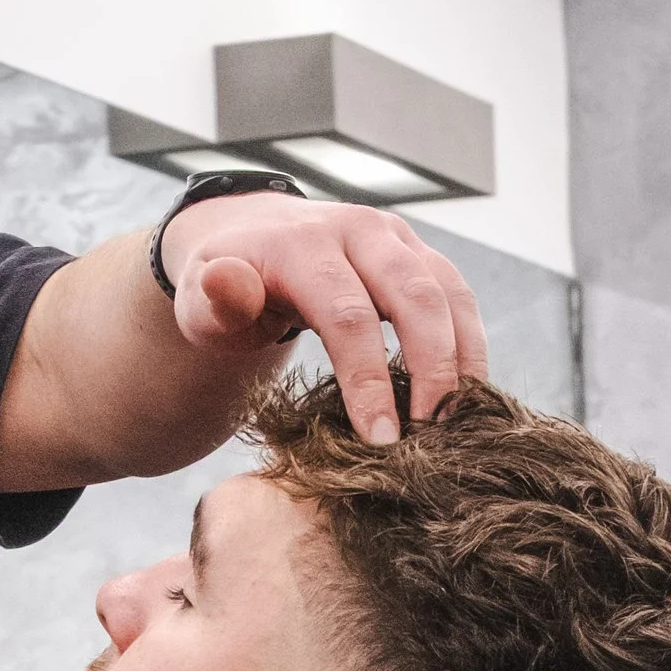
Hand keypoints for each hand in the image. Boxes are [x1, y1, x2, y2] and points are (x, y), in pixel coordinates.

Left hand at [161, 199, 487, 445]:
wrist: (253, 237)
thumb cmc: (225, 287)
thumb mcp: (202, 299)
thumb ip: (214, 302)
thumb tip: (225, 284)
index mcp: (303, 244)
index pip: (347, 316)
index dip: (368, 381)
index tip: (380, 441)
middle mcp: (359, 230)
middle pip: (415, 297)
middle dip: (432, 371)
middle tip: (432, 438)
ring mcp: (396, 238)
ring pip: (449, 293)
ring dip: (463, 359)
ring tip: (460, 423)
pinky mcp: (419, 254)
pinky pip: (458, 296)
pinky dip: (469, 345)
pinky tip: (465, 396)